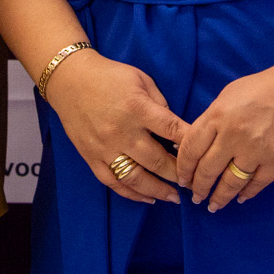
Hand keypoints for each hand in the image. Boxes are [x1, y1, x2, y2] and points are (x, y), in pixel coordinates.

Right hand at [43, 50, 186, 203]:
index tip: (203, 154)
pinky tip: (147, 198)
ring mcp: (105, 148)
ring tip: (174, 198)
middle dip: (179, 174)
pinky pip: (113, 182)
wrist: (70, 80)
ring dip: (158, 190)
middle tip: (194, 181)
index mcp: (137, 108)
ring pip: (135, 178)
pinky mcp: (91, 157)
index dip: (190, 144)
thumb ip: (160, 102)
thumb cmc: (109, 76)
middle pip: (157, 160)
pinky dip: (131, 194)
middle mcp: (122, 132)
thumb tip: (175, 128)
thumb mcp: (141, 79)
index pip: (171, 130)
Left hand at [175, 62, 273, 211]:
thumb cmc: (262, 88)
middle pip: (207, 170)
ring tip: (213, 205)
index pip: (191, 149)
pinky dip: (247, 193)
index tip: (182, 179)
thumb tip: (195, 145)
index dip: (184, 168)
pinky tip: (240, 198)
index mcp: (218, 116)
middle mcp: (233, 136)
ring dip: (219, 197)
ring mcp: (256, 151)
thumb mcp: (227, 95)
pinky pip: (256, 184)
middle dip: (198, 188)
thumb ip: (211, 120)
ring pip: (230, 183)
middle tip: (195, 197)